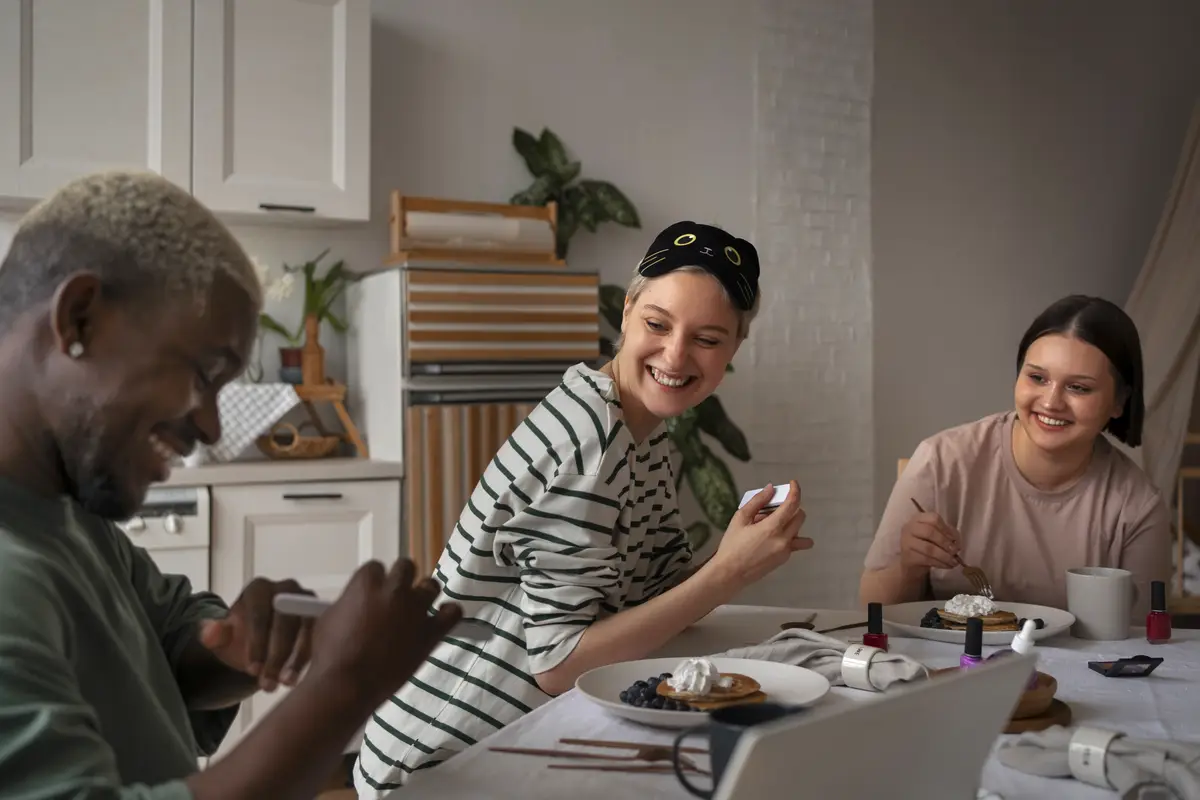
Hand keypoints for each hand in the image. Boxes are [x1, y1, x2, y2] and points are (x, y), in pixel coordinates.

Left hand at [198, 578, 314, 690]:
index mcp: (258, 589)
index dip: (257, 644)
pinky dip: (310, 656)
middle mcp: (286, 588)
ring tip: (286, 683)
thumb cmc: (240, 636)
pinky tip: (302, 677)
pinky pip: (319, 634)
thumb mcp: (222, 638)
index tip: (252, 670)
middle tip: (267, 683)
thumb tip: (210, 633)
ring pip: (306, 628)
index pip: (259, 615)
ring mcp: (306, 599)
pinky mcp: (320, 614)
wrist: (259, 639)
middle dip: (277, 655)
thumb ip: (213, 634)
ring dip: (297, 658)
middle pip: (285, 622)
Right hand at [308, 558, 462, 705]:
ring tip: (416, 608)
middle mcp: (394, 591)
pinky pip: (453, 613)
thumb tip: (354, 603)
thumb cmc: (330, 656)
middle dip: (401, 578)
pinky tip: (443, 617)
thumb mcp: (328, 618)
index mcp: (366, 583)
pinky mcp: (430, 632)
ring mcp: (415, 610)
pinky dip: (449, 613)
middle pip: (406, 567)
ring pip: (431, 585)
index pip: (376, 567)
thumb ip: (347, 602)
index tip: (373, 593)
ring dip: (424, 594)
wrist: (346, 685)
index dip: (375, 580)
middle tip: (396, 596)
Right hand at [709, 481, 810, 588]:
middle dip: (791, 507)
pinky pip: (794, 543)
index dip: (795, 490)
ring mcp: (786, 551)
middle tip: (774, 507)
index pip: (792, 504)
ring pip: (800, 531)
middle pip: (800, 516)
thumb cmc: (732, 545)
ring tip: (773, 524)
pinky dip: (787, 536)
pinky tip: (770, 537)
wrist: (730, 573)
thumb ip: (757, 502)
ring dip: (791, 523)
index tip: (793, 483)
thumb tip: (770, 489)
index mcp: (772, 527)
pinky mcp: (784, 559)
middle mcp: (784, 539)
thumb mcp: (740, 519)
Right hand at [899, 511, 961, 570]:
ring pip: (928, 548)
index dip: (946, 529)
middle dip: (945, 542)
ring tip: (954, 561)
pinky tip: (947, 565)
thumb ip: (947, 534)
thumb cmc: (925, 545)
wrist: (911, 562)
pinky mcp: (908, 557)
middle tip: (955, 551)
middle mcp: (910, 528)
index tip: (954, 539)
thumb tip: (956, 542)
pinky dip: (940, 563)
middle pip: (929, 531)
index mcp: (918, 519)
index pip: (933, 519)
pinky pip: (926, 559)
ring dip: (944, 556)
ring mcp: (906, 542)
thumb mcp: (937, 536)